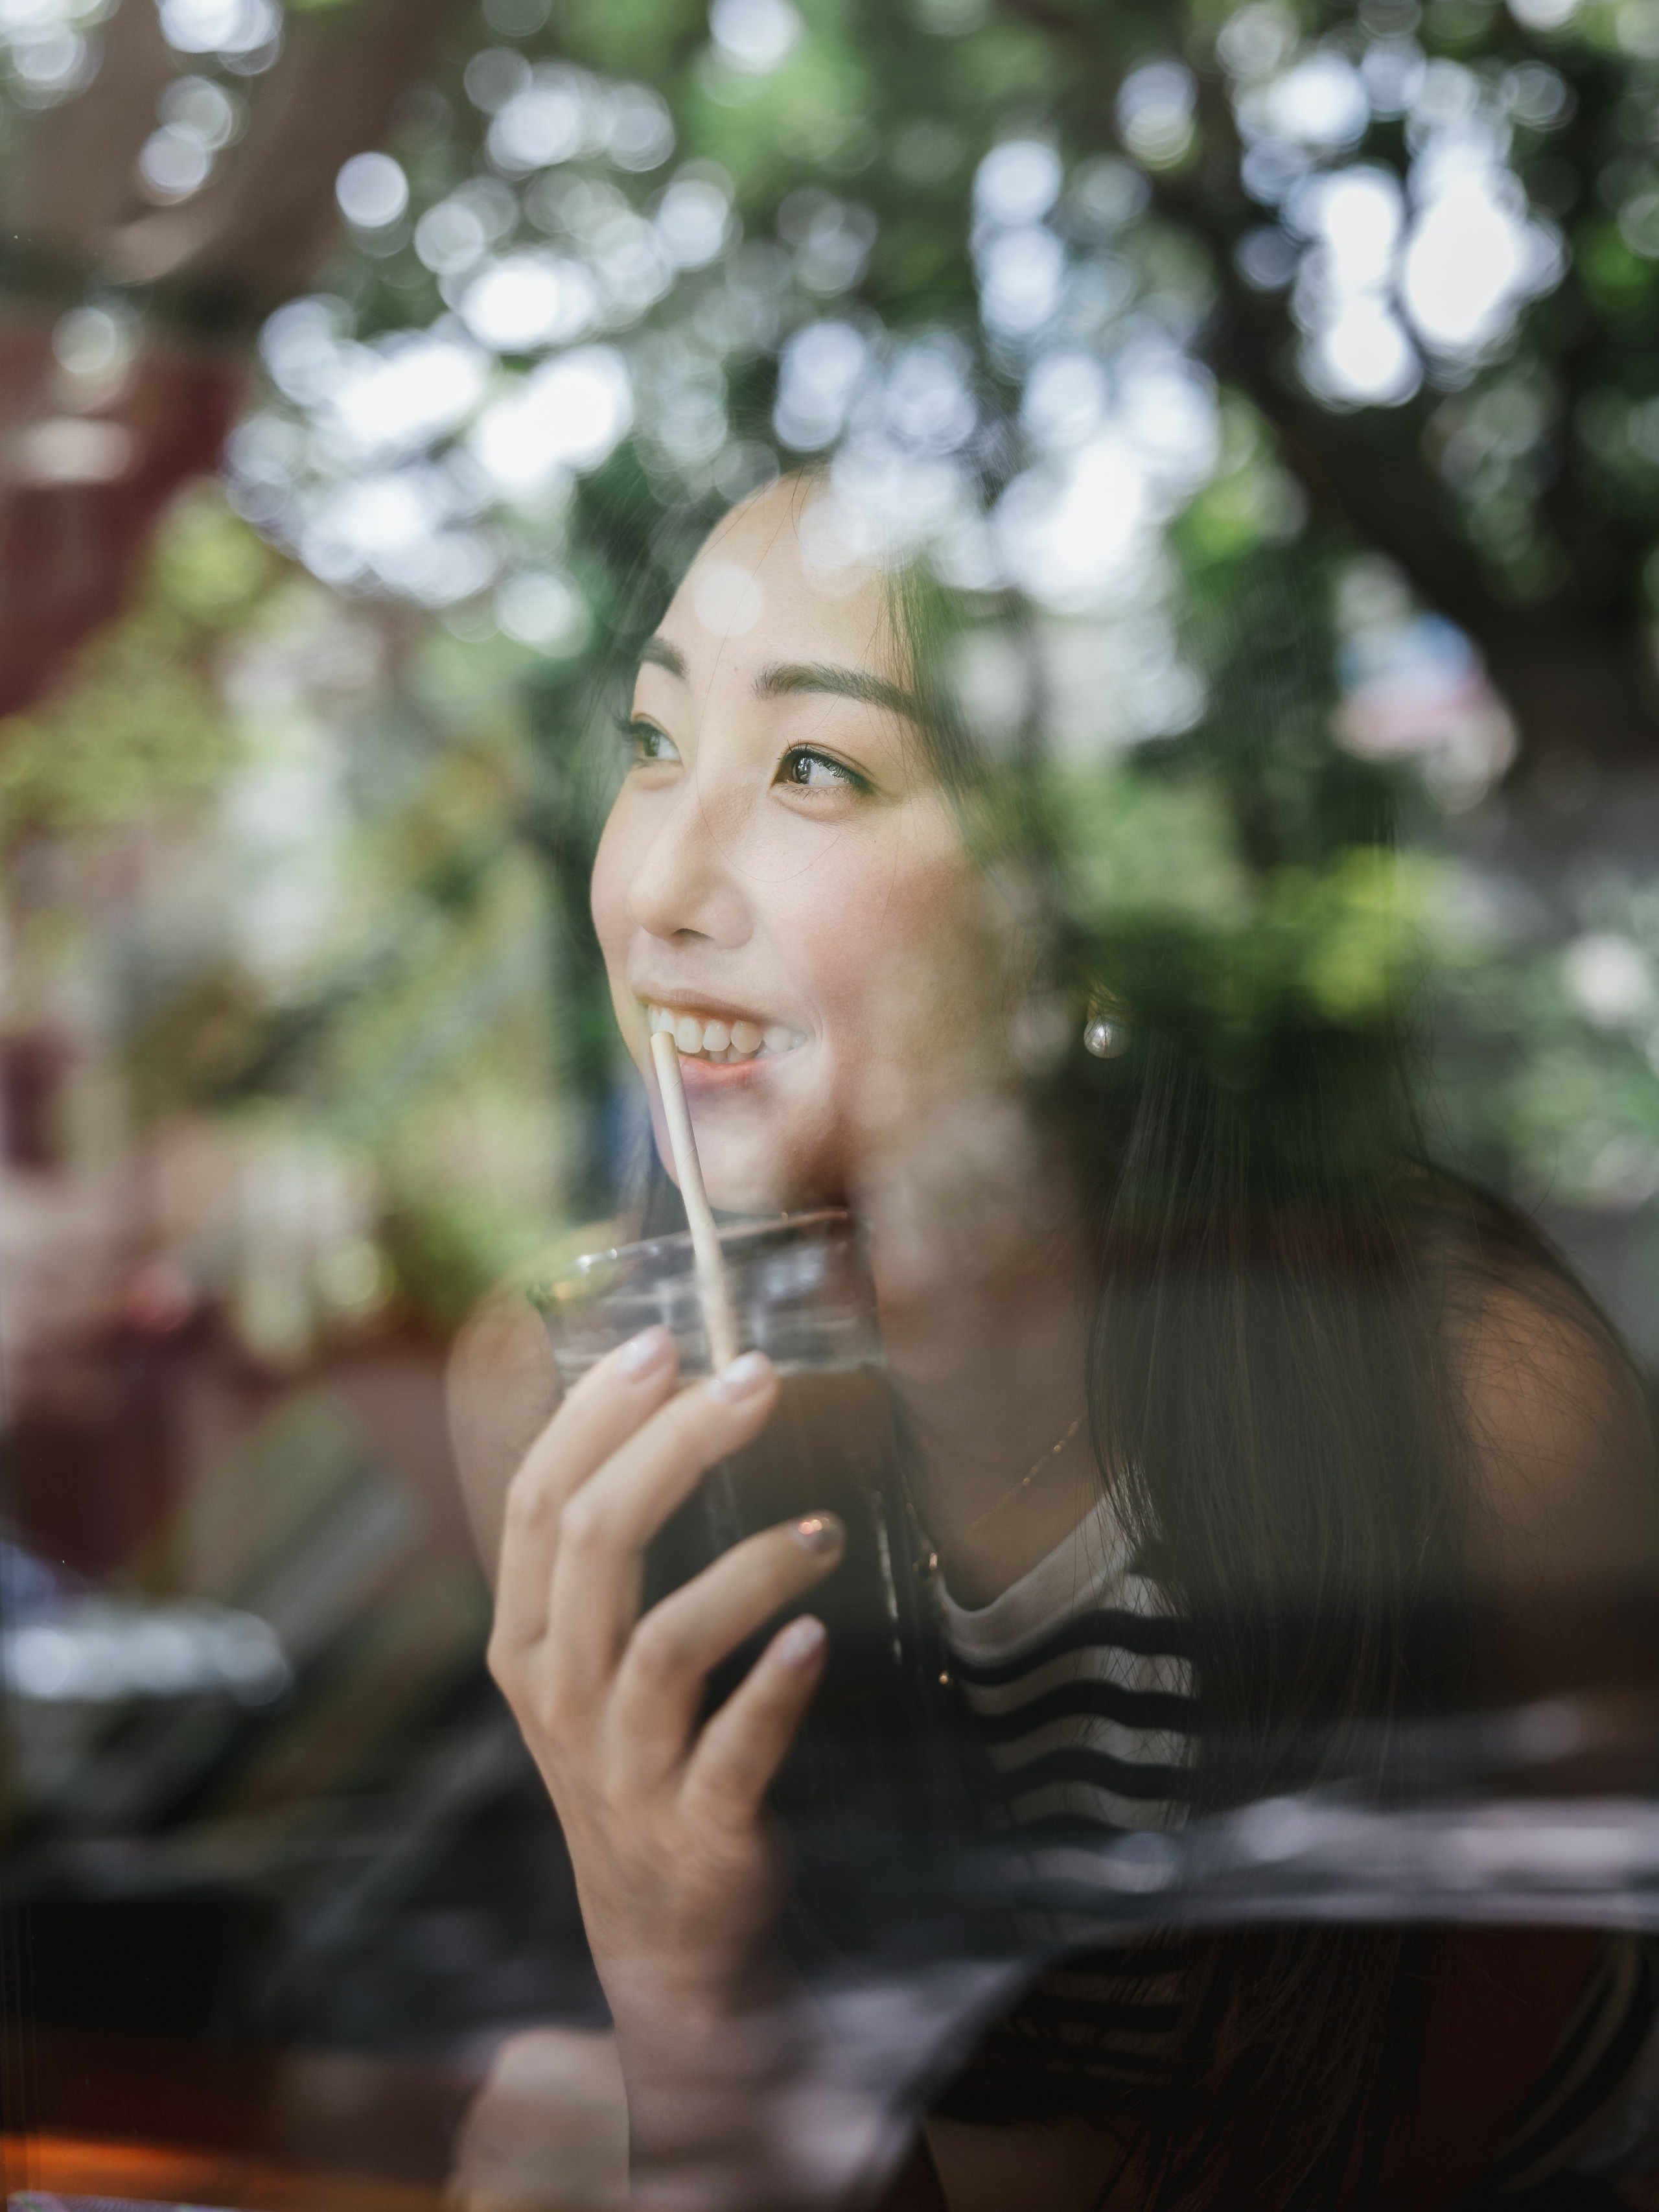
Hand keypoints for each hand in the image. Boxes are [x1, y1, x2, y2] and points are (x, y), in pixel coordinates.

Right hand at [487, 1325, 844, 2044]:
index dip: (593, 1415)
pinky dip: (773, 1690)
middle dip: (675, 1447)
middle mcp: (559, 1696)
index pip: (535, 1503)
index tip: (663, 1341)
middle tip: (757, 1381)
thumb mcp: (589, 1654)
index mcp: (526, 1639)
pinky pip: (730, 1749)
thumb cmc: (635, 1752)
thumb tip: (657, 1392)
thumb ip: (602, 1549)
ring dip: (748, 1571)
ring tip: (825, 1528)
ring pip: (663, 1643)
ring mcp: (622, 1767)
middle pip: (594, 1546)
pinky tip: (817, 1638)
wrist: (661, 1936)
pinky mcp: (695, 1829)